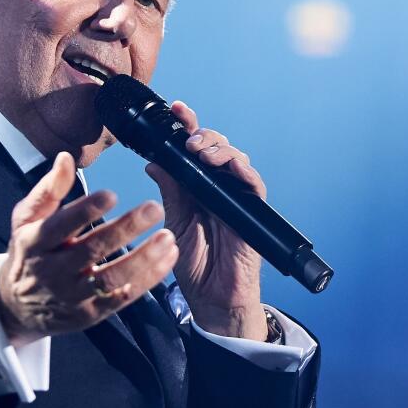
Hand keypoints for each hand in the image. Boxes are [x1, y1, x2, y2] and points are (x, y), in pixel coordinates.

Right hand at [0, 151, 178, 344]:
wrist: (17, 306)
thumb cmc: (29, 252)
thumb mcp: (27, 219)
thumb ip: (49, 189)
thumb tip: (65, 158)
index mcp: (35, 242)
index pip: (61, 225)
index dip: (86, 210)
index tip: (112, 194)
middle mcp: (52, 271)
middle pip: (91, 250)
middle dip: (125, 229)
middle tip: (154, 208)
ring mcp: (72, 296)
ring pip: (111, 278)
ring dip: (143, 258)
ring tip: (168, 237)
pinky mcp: (89, 315)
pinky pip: (122, 299)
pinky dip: (147, 281)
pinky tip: (166, 261)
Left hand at [145, 101, 268, 339]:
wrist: (212, 298)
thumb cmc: (193, 264)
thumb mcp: (173, 222)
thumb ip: (169, 192)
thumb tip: (153, 162)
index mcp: (194, 187)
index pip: (192, 150)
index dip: (187, 127)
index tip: (177, 109)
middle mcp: (216, 187)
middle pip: (216, 147)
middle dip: (204, 136)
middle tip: (190, 142)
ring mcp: (236, 197)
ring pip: (236, 159)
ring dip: (221, 150)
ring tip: (204, 154)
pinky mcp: (252, 211)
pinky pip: (254, 185)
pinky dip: (245, 172)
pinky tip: (233, 167)